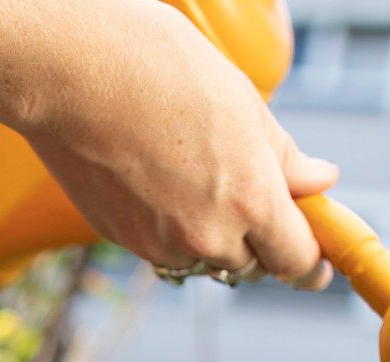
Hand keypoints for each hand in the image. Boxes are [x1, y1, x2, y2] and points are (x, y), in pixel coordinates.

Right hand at [12, 1, 336, 287]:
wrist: (70, 73)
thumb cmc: (158, 67)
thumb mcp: (242, 102)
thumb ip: (283, 156)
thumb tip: (319, 181)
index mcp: (251, 198)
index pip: (295, 260)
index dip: (309, 263)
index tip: (316, 264)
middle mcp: (208, 235)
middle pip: (251, 264)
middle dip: (257, 240)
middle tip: (247, 192)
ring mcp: (160, 243)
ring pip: (203, 257)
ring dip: (210, 233)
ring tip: (189, 172)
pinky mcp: (122, 240)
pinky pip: (162, 247)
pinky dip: (169, 226)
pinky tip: (156, 177)